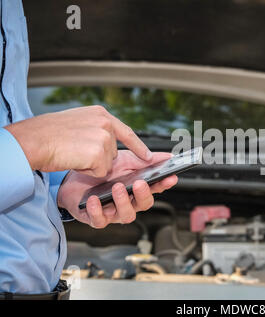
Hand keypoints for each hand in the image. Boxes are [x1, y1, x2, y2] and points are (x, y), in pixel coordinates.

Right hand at [5, 105, 150, 176]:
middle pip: (114, 153)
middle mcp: (105, 123)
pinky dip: (87, 172)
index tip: (149, 156)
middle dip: (98, 158)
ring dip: (91, 165)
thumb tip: (108, 141)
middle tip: (76, 150)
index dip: (138, 146)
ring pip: (107, 164)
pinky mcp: (99, 154)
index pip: (126, 132)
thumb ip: (96, 128)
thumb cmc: (47, 134)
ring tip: (73, 154)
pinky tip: (74, 161)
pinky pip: (100, 172)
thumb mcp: (77, 122)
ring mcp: (103, 138)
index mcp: (101, 114)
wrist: (32, 140)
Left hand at [58, 150, 177, 227]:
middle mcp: (129, 202)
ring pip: (126, 215)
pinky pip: (100, 220)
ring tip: (117, 188)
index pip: (156, 187)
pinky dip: (97, 210)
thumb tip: (168, 157)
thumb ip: (145, 159)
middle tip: (139, 183)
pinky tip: (94, 199)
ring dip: (123, 202)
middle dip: (143, 194)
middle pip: (144, 204)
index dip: (165, 184)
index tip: (170, 177)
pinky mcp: (96, 218)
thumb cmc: (102, 171)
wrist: (73, 178)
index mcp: (138, 189)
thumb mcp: (124, 160)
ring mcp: (114, 212)